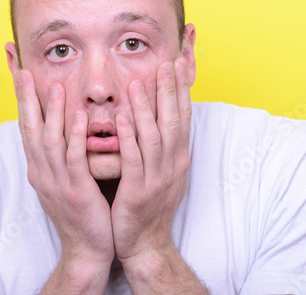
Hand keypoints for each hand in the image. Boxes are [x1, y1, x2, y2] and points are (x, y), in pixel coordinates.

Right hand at [13, 70, 114, 271]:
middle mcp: (42, 171)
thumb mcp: (62, 177)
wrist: (87, 246)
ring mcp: (56, 182)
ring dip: (52, 113)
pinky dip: (74, 137)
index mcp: (38, 167)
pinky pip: (74, 160)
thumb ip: (60, 151)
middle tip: (22, 72)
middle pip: (30, 129)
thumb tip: (62, 123)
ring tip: (54, 86)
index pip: (26, 127)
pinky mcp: (76, 191)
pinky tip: (78, 117)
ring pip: (50, 141)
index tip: (18, 75)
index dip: (22, 101)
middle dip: (26, 100)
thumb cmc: (78, 207)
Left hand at [111, 57, 191, 265]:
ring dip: (147, 109)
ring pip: (154, 136)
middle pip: (173, 120)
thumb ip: (162, 143)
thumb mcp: (163, 170)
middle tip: (166, 63)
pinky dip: (129, 138)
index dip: (181, 89)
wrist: (145, 243)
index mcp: (178, 156)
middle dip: (169, 90)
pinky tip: (122, 118)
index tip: (178, 64)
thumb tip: (160, 114)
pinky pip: (134, 160)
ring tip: (139, 83)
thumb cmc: (149, 202)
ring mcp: (157, 178)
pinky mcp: (138, 192)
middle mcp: (173, 164)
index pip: (183, 115)